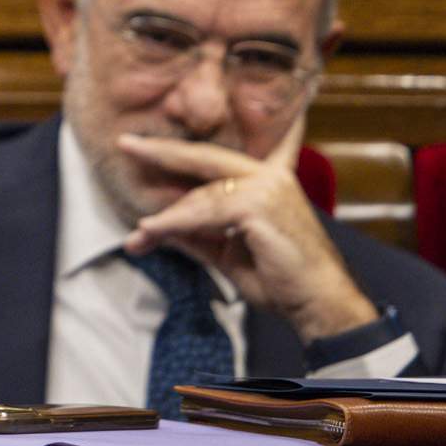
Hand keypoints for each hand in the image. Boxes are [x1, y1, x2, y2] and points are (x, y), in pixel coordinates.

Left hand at [119, 115, 376, 342]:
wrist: (321, 306)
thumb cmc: (281, 281)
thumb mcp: (229, 253)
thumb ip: (196, 234)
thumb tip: (154, 227)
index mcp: (268, 182)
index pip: (219, 158)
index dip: (183, 148)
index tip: (151, 139)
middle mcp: (270, 177)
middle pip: (203, 159)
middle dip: (161, 152)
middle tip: (125, 145)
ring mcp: (267, 188)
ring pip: (199, 196)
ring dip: (164, 218)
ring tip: (138, 236)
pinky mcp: (258, 206)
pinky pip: (203, 213)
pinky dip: (174, 224)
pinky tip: (150, 230)